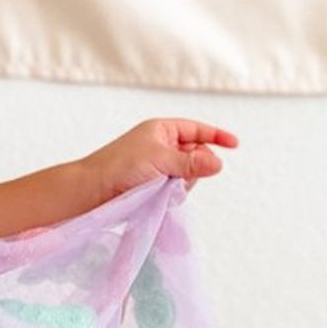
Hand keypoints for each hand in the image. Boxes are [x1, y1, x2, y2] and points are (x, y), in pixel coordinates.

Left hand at [81, 118, 238, 203]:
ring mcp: (157, 166)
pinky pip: (175, 189)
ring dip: (182, 183)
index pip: (195, 129)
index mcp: (161, 130)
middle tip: (181, 177)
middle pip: (195, 155)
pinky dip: (173, 194)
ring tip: (163, 188)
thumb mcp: (161, 160)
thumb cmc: (121, 167)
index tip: (235, 145)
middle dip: (195, 167)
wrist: (91, 191)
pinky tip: (160, 198)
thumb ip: (191, 163)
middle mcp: (160, 145)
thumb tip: (218, 163)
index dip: (215, 135)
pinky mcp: (152, 185)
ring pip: (187, 175)